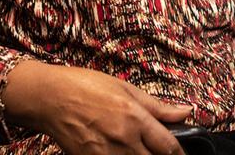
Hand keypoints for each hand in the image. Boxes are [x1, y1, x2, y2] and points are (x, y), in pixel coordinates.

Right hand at [2, 62, 192, 154]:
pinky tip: (121, 152)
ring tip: (137, 148)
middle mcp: (123, 140)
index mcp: (135, 118)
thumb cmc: (85, 86)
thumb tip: (186, 111)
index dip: (179, 154)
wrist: (49, 98)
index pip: (169, 147)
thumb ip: (158, 106)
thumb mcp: (125, 88)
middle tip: (158, 151)